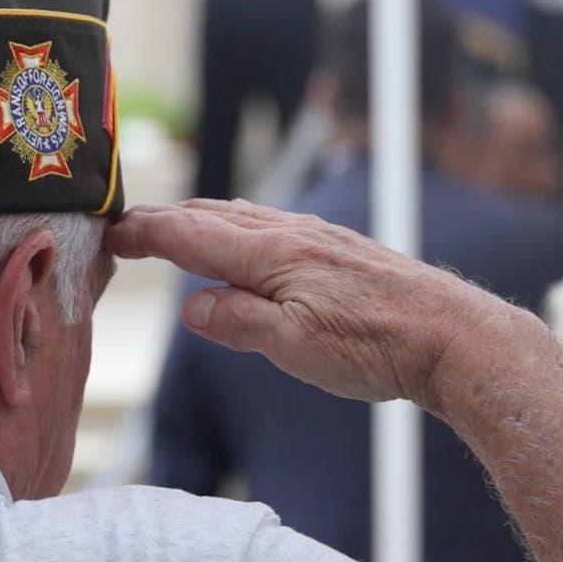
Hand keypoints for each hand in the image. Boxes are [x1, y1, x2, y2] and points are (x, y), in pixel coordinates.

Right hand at [104, 199, 528, 407]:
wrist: (453, 334)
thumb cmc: (377, 345)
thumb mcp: (295, 347)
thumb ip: (237, 322)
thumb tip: (192, 306)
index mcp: (271, 254)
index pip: (189, 232)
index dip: (144, 231)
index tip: (109, 231)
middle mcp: (290, 234)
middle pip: (210, 214)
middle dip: (162, 218)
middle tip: (125, 228)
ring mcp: (315, 235)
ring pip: (240, 215)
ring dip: (197, 218)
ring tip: (171, 228)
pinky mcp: (336, 247)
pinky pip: (268, 224)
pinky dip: (233, 226)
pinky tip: (241, 242)